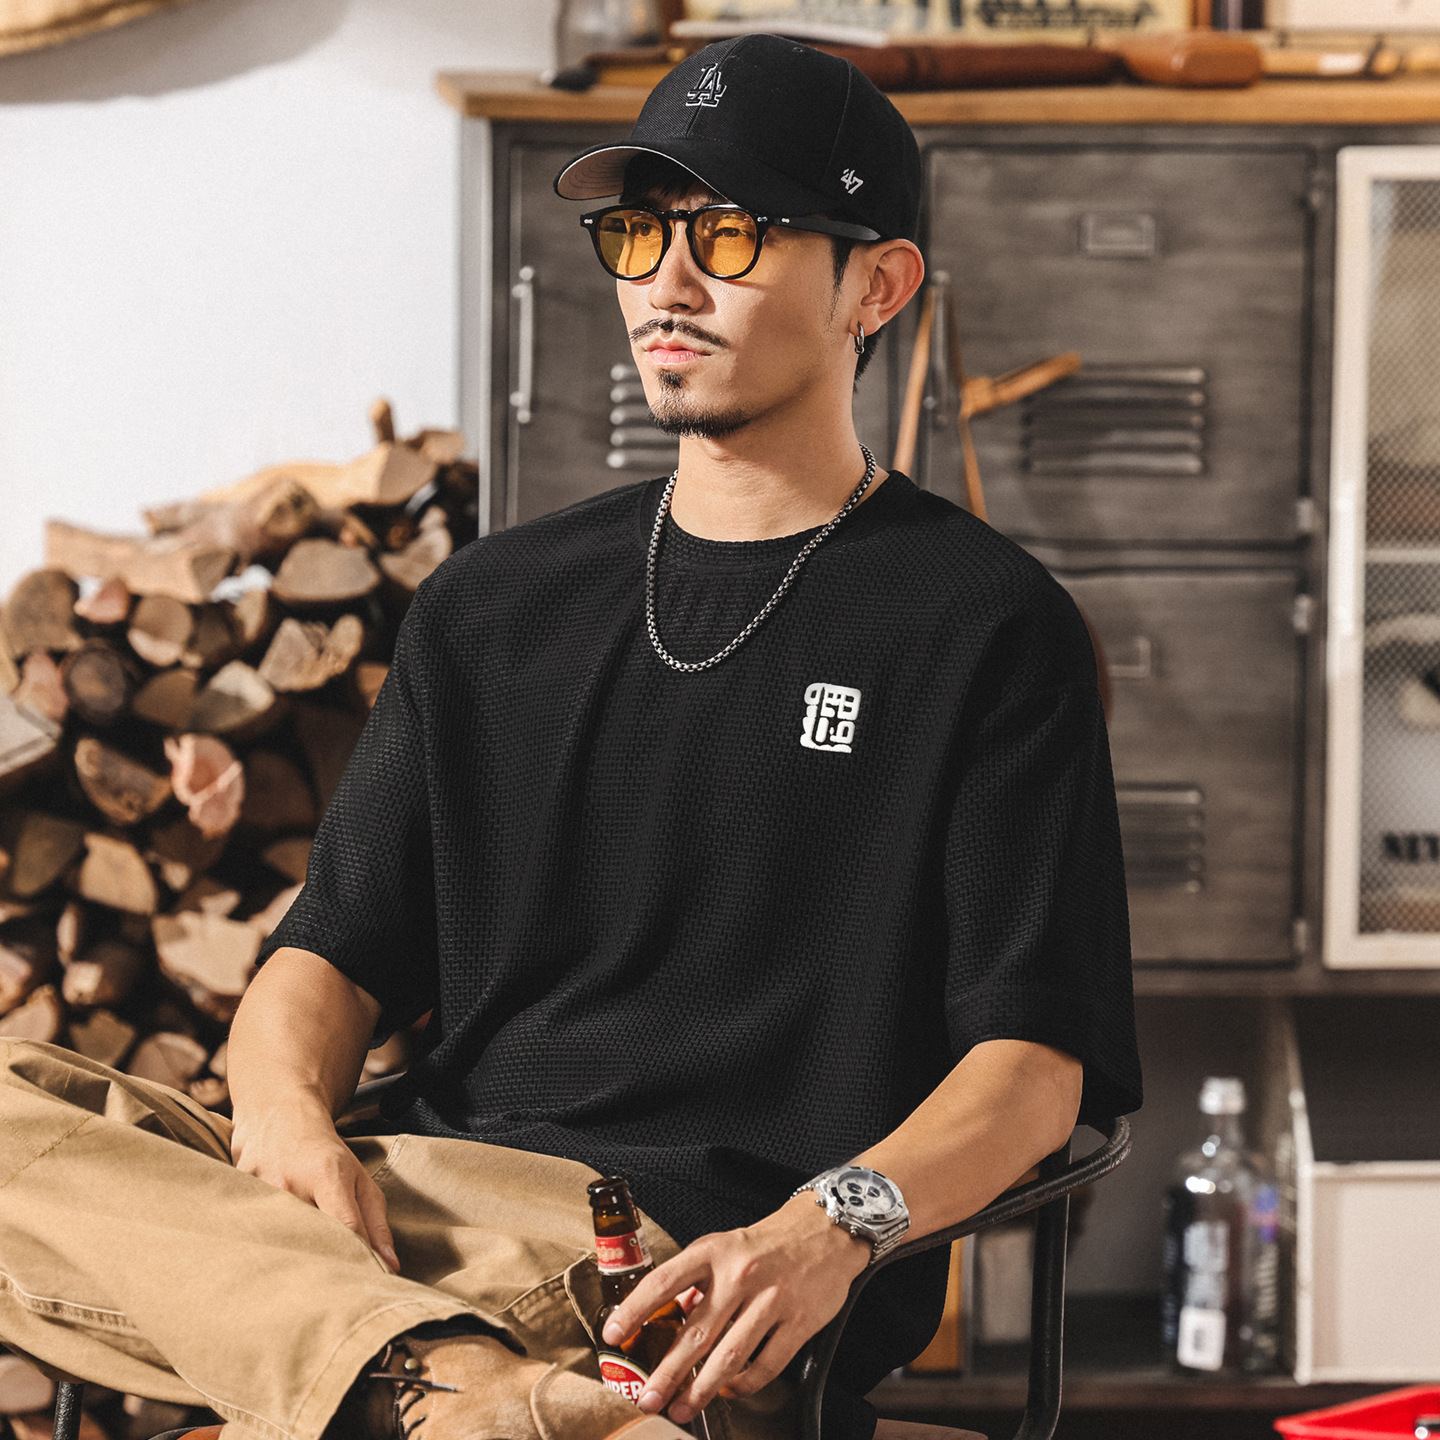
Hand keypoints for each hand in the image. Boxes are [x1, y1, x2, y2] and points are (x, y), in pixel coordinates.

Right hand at [230, 1103, 399, 1272]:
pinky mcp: (234, 1195)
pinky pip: (249, 1234)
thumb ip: (376, 1224)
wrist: (279, 1116)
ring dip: (286, 1261)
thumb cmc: (325, 1155)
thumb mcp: (360, 1181)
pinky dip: (259, 1249)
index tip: (363, 1285)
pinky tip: (265, 1257)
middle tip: (329, 1295)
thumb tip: (390, 1266)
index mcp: (328, 1175)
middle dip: (320, 1268)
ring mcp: (257, 1189)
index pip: (345, 1227)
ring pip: (274, 1242)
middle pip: (307, 1241)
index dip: (356, 1260)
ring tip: (295, 1279)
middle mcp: (290, 1183)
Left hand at [600, 1194, 869, 1425]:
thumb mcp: (726, 1245)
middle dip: (667, 1373)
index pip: (664, 1282)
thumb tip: (671, 1316)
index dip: (634, 1310)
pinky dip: (743, 1385)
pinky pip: (766, 1365)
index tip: (613, 1334)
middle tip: (647, 1398)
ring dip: (701, 1389)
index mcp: (715, 1251)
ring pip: (729, 1356)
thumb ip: (698, 1278)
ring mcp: (771, 1300)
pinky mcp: (798, 1322)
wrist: (827, 1231)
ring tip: (683, 1408)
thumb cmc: (769, 1242)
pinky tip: (729, 1391)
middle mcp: (740, 1275)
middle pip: (696, 1333)